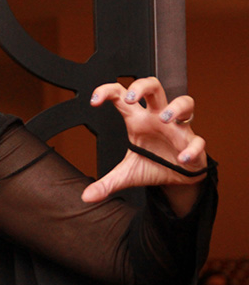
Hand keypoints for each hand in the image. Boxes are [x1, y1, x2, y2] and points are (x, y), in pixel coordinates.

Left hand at [83, 77, 206, 210]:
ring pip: (185, 102)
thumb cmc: (152, 165)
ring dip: (175, 107)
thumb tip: (85, 198)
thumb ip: (106, 184)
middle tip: (131, 98)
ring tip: (164, 119)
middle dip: (142, 87)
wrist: (176, 178)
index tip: (94, 100)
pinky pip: (198, 141)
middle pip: (154, 87)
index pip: (122, 97)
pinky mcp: (194, 144)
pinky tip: (182, 158)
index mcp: (137, 121)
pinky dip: (192, 148)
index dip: (107, 91)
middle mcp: (157, 119)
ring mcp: (178, 129)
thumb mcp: (126, 175)